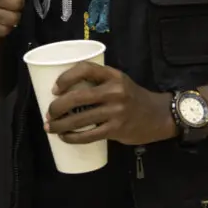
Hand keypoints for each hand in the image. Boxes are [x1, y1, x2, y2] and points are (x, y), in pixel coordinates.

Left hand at [44, 63, 175, 145]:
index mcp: (113, 75)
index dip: (66, 77)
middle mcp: (114, 91)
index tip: (54, 89)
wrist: (158, 115)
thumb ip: (98, 83)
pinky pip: (89, 135)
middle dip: (57, 107)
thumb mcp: (119, 82)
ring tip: (50, 127)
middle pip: (77, 97)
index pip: (85, 69)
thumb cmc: (132, 98)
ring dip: (60, 124)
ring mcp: (116, 111)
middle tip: (48, 113)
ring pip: (80, 119)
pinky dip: (73, 137)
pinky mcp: (117, 129)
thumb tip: (65, 92)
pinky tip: (65, 137)